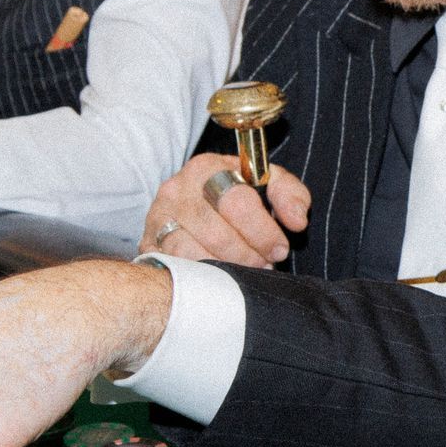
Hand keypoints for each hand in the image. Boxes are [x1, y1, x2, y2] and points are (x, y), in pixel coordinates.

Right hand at [139, 154, 311, 267]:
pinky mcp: (148, 243)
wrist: (193, 203)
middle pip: (217, 233)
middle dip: (248, 255)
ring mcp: (158, 217)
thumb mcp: (267, 183)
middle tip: (265, 264)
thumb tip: (297, 221)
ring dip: (226, 270)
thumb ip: (290, 194)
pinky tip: (220, 278)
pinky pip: (175, 267)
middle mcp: (177, 190)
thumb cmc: (236, 194)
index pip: (238, 203)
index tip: (280, 248)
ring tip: (246, 272)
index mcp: (207, 168)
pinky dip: (202, 276)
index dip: (264, 232)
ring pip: (193, 253)